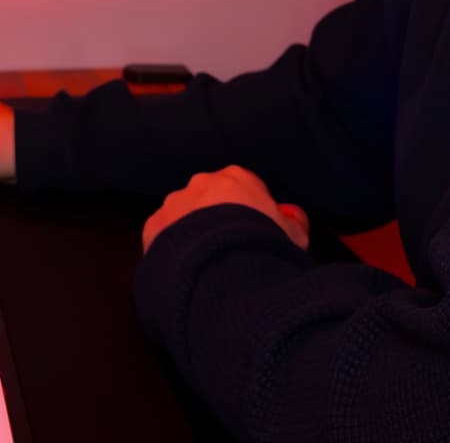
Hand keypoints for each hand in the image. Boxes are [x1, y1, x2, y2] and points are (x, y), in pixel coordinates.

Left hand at [142, 165, 308, 254]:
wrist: (225, 266)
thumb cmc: (264, 248)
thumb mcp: (294, 236)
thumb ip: (294, 223)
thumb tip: (293, 219)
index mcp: (237, 178)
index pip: (243, 188)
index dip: (250, 212)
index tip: (254, 234)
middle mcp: (202, 183)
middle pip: (210, 200)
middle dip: (217, 220)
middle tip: (229, 251)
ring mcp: (175, 203)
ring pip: (183, 218)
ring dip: (192, 235)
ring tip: (207, 266)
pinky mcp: (154, 226)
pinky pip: (164, 238)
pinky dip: (173, 253)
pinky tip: (187, 272)